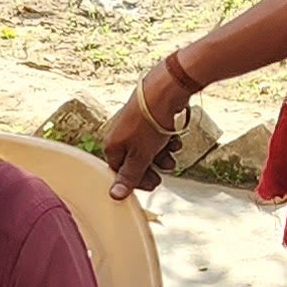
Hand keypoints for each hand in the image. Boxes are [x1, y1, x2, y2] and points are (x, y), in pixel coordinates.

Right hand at [102, 54, 194, 198]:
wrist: (164, 92)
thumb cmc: (148, 123)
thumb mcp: (140, 157)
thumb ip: (130, 176)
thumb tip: (115, 194)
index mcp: (111, 145)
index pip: (120, 171)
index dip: (137, 180)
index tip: (153, 184)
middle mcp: (120, 134)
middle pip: (135, 160)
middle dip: (153, 167)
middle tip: (165, 171)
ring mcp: (134, 124)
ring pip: (148, 148)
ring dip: (162, 154)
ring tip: (172, 153)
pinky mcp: (148, 116)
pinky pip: (156, 135)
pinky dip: (166, 140)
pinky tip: (174, 139)